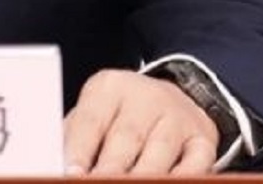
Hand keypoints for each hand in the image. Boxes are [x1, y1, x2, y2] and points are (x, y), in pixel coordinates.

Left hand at [63, 69, 221, 175]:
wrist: (169, 100)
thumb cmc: (118, 117)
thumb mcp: (93, 117)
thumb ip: (76, 141)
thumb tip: (60, 165)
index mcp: (109, 88)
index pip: (91, 121)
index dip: (80, 151)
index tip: (73, 174)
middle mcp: (145, 97)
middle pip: (126, 137)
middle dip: (110, 170)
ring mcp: (177, 117)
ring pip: (159, 152)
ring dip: (142, 175)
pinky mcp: (203, 138)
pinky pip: (196, 163)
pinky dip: (182, 176)